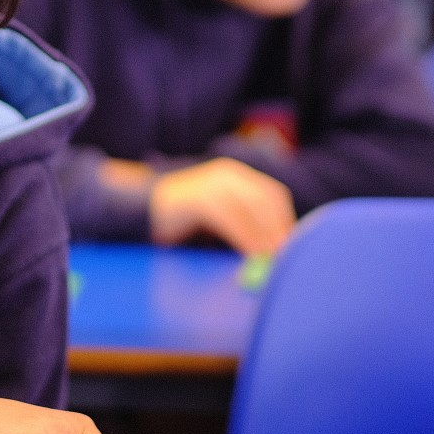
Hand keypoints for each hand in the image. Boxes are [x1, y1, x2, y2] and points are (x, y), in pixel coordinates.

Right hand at [148, 158, 295, 254]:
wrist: (139, 210)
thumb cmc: (180, 221)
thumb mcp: (216, 217)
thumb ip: (242, 225)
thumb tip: (272, 249)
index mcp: (234, 176)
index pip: (271, 195)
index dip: (285, 219)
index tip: (294, 244)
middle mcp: (227, 174)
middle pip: (266, 201)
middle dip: (280, 229)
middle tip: (288, 256)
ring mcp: (212, 184)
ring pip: (251, 210)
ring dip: (266, 237)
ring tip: (273, 259)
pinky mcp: (200, 198)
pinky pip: (231, 219)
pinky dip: (246, 238)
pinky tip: (253, 254)